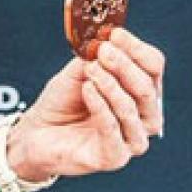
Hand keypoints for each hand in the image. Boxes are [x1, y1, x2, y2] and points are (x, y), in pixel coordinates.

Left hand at [6, 27, 164, 180]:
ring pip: (131, 108)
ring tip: (91, 70)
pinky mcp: (114, 157)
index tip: (114, 34)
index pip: (153, 66)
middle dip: (124, 65)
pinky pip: (112, 127)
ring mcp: (131, 139)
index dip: (136, 49)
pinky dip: (100, 104)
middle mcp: (143, 117)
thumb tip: (109, 41)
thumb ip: (96, 58)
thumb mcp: (79, 71)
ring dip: (110, 85)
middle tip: (103, 51)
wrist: (38, 131)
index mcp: (141, 92)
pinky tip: (87, 89)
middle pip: (147, 87)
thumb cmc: (63, 101)